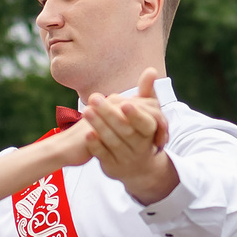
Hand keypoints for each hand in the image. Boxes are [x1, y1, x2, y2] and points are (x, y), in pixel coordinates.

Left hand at [80, 69, 177, 203]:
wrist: (139, 167)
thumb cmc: (142, 133)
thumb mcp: (148, 114)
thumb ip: (148, 93)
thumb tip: (151, 70)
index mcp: (150, 133)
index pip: (145, 124)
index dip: (135, 115)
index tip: (124, 104)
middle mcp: (140, 148)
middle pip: (125, 131)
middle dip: (109, 114)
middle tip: (93, 98)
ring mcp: (126, 158)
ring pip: (112, 142)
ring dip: (99, 126)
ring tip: (85, 111)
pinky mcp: (112, 167)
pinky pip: (103, 156)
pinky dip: (95, 145)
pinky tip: (86, 133)